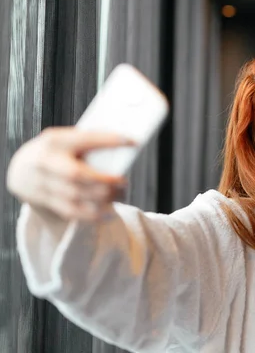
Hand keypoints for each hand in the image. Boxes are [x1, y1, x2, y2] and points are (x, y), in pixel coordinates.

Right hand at [6, 127, 135, 220]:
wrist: (21, 169)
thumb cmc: (56, 151)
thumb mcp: (66, 140)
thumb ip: (89, 144)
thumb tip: (124, 148)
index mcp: (54, 141)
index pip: (84, 139)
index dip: (108, 140)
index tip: (132, 141)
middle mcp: (46, 163)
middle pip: (77, 175)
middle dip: (105, 180)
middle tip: (124, 182)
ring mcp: (42, 184)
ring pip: (76, 196)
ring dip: (103, 199)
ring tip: (120, 195)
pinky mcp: (46, 202)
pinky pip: (71, 212)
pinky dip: (93, 215)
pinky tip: (109, 214)